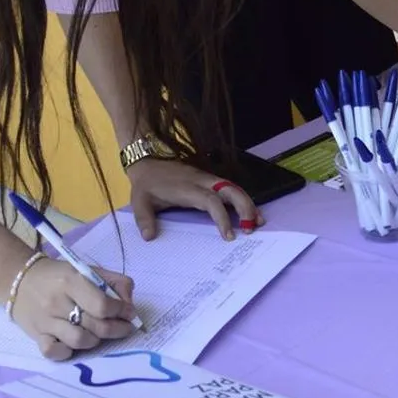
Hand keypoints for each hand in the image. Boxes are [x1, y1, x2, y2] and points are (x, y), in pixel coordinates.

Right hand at [11, 257, 139, 360]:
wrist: (19, 280)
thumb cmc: (58, 276)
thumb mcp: (86, 269)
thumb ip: (113, 281)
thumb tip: (129, 302)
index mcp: (71, 281)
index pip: (102, 305)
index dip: (122, 311)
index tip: (129, 312)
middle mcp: (57, 302)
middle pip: (95, 325)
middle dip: (117, 329)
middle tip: (124, 327)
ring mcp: (45, 321)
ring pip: (79, 341)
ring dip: (96, 340)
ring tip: (99, 333)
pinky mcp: (36, 336)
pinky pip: (54, 352)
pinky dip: (68, 352)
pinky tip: (74, 344)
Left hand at [126, 155, 259, 240]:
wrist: (148, 160)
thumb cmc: (146, 183)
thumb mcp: (139, 201)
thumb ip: (144, 219)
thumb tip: (149, 237)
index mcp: (187, 188)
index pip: (211, 201)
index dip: (222, 217)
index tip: (228, 236)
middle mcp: (202, 181)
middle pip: (230, 190)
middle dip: (245, 208)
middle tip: (252, 228)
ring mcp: (207, 179)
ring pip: (234, 187)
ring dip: (248, 203)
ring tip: (258, 222)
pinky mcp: (209, 180)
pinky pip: (230, 188)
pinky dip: (242, 199)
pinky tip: (250, 212)